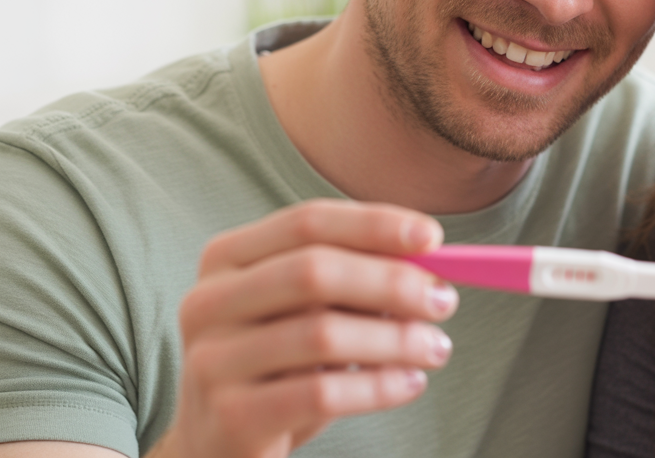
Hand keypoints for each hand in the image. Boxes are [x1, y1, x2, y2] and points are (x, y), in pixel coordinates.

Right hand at [147, 199, 457, 457]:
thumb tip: (429, 262)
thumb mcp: (308, 311)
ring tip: (435, 348)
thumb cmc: (278, 366)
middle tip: (443, 300)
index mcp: (227, 258)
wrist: (220, 444)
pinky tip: (410, 383)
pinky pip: (321, 393)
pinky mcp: (230, 415)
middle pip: (313, 272)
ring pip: (322, 334)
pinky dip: (378, 386)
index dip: (373, 224)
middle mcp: (209, 301)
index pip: (307, 222)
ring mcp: (212, 359)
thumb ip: (354, 279)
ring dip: (395, 339)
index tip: (432, 236)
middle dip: (391, 282)